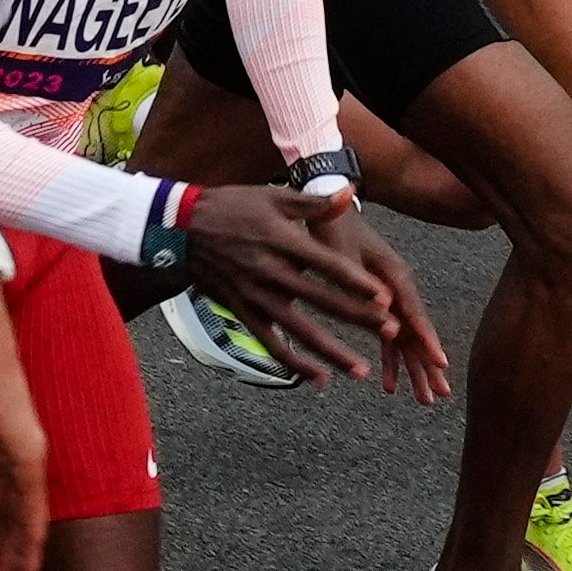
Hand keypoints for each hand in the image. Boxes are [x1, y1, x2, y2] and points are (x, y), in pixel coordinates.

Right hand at [179, 184, 450, 397]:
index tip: (386, 297)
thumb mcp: (273, 197)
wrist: (180, 228)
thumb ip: (314, 202)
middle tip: (391, 332)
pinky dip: (294, 364)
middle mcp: (270, 273)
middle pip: (322, 302)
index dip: (357, 283)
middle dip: (358, 318)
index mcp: (281, 242)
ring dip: (332, 353)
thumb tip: (350, 193)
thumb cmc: (232, 207)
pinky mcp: (244, 313)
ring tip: (361, 370)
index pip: (328, 266)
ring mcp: (256, 297)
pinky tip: (319, 378)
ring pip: (299, 332)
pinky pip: (271, 344)